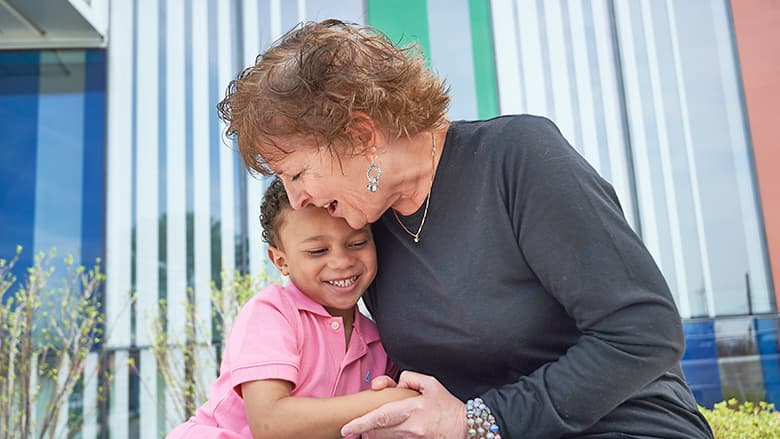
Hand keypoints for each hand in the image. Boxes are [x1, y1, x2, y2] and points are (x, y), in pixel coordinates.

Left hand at [340, 371, 467, 438]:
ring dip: (377, 434)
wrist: (467, 428)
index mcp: (412, 408)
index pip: (380, 416)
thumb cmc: (448, 406)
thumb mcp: (431, 384)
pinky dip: (389, 438)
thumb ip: (409, 378)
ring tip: (377, 428)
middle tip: (361, 424)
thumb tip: (394, 383)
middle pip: (378, 431)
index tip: (346, 429)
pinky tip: (391, 433)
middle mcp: (411, 427)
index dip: (360, 423)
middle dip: (366, 428)